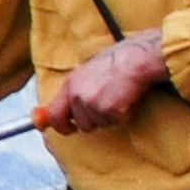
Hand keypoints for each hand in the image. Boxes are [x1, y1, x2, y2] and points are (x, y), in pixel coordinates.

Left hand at [40, 28, 168, 133]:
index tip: (68, 129)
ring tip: (116, 97)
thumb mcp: (85, 72)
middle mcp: (78, 96)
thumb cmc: (115, 61)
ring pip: (99, 124)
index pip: (54, 115)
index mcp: (69, 85)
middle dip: (93, 120)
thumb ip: (74, 91)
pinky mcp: (109, 110)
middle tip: (106, 104)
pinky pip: (114, 122)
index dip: (61, 126)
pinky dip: (121, 114)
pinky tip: (124, 98)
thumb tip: (66, 109)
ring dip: (108, 116)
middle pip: (82, 124)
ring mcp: (93, 104)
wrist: (135, 59)